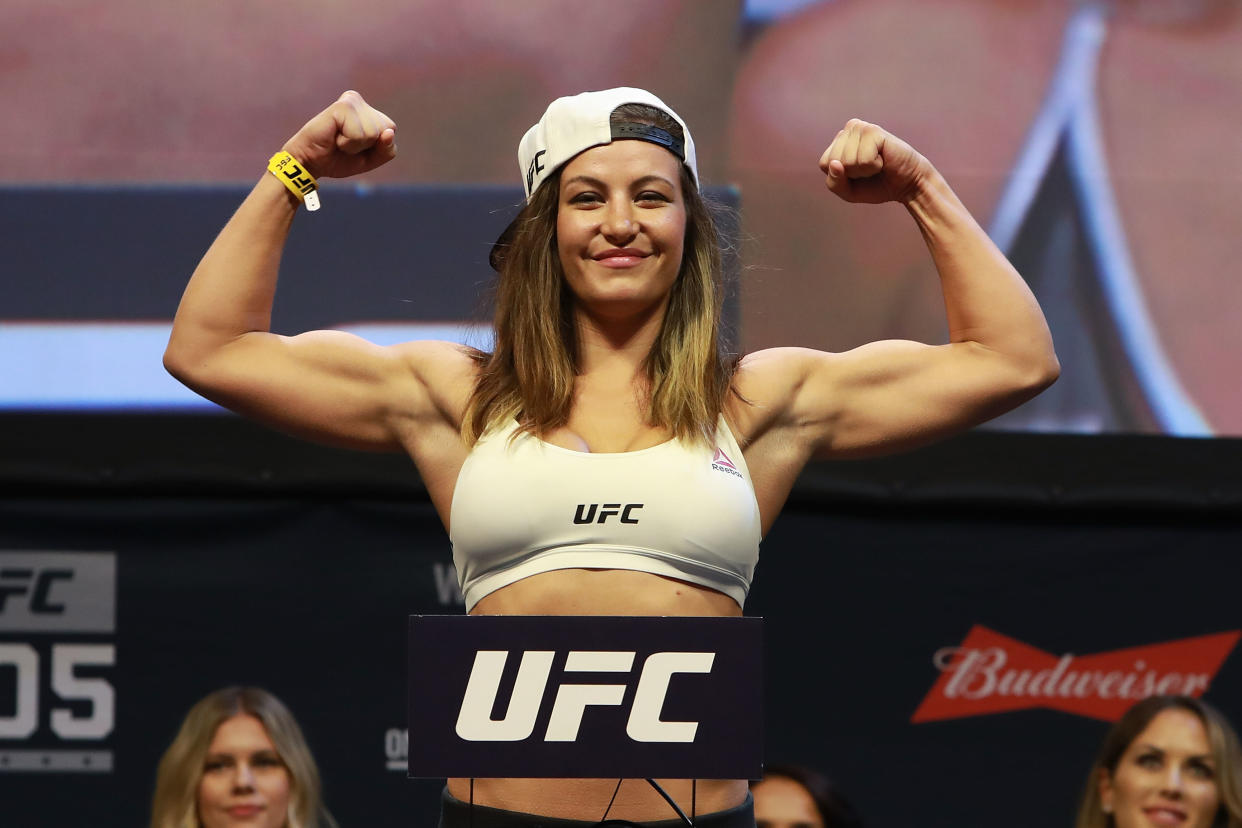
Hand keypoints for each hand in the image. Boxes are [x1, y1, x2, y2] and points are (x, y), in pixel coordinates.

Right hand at [282, 90, 396, 179]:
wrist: (309, 162)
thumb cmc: (337, 159)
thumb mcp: (370, 159)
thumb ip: (387, 149)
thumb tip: (390, 132)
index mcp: (367, 110)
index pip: (391, 130)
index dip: (376, 146)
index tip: (354, 145)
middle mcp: (359, 101)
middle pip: (386, 130)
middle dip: (367, 146)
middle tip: (344, 143)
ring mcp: (351, 101)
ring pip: (374, 133)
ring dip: (355, 145)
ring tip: (338, 140)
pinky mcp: (342, 106)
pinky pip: (359, 134)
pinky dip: (348, 143)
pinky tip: (334, 136)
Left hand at [818, 119, 929, 204]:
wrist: (907, 184)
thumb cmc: (876, 185)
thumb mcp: (848, 191)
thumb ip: (834, 182)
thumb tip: (834, 164)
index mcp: (839, 141)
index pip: (824, 163)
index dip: (841, 176)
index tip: (858, 173)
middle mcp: (849, 129)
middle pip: (833, 161)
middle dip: (852, 173)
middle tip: (869, 168)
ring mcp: (861, 127)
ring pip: (846, 161)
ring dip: (864, 170)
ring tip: (877, 163)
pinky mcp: (873, 131)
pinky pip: (863, 159)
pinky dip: (873, 166)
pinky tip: (883, 159)